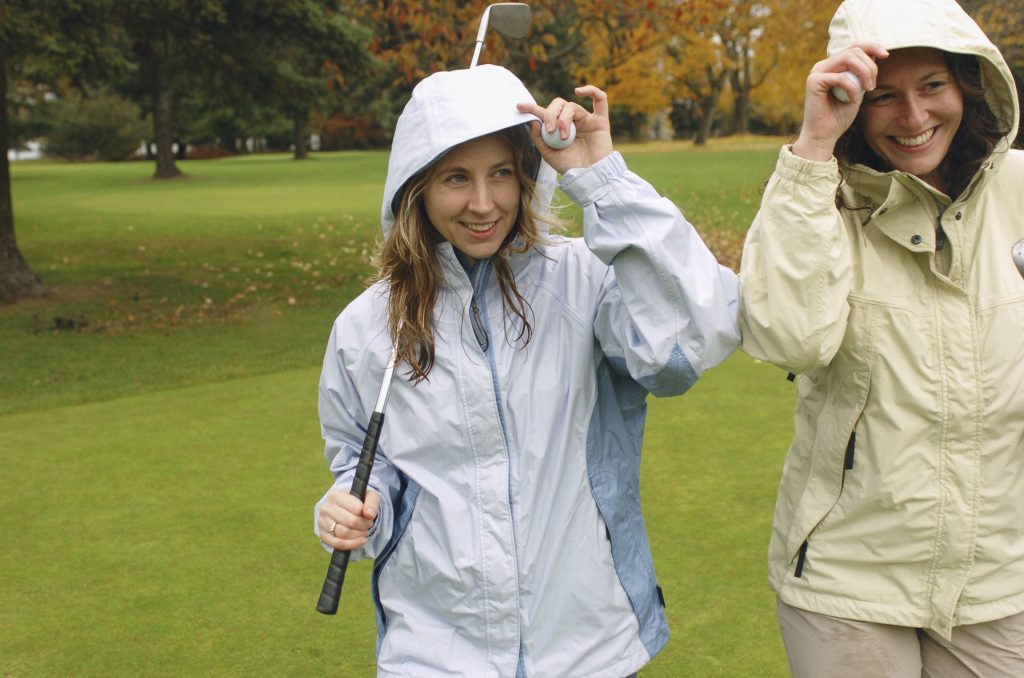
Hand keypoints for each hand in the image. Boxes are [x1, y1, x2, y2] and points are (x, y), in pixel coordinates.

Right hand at [318, 489, 379, 549]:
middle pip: (350, 522)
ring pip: (344, 533)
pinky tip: (361, 541)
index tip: (369, 516)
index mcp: (335, 495)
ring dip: (359, 535)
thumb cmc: (358, 502)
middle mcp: (326, 508)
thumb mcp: (368, 496)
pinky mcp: (323, 535)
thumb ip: (372, 502)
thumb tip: (369, 514)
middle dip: (364, 526)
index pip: (356, 509)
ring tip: (364, 531)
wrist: (345, 509)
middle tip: (368, 525)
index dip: (366, 515)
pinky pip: (338, 544)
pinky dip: (352, 544)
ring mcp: (322, 522)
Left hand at [516, 85, 613, 173]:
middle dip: (550, 115)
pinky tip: (579, 91)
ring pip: (571, 106)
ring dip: (564, 119)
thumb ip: (538, 138)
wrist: (590, 177)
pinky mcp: (600, 121)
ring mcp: (586, 120)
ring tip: (563, 137)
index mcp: (558, 128)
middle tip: (550, 130)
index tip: (519, 107)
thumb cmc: (571, 167)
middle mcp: (572, 121)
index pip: (545, 113)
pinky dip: (591, 90)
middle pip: (558, 104)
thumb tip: (532, 121)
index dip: (532, 108)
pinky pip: (600, 99)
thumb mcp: (549, 154)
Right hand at [792, 44, 888, 161]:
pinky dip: (852, 88)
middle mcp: (823, 66)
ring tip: (867, 89)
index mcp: (832, 66)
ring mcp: (817, 72)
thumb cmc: (839, 116)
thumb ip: (862, 73)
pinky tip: (852, 101)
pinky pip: (840, 77)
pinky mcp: (813, 81)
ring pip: (848, 58)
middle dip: (870, 66)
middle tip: (872, 86)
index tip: (886, 55)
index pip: (854, 46)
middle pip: (854, 50)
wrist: (824, 136)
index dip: (872, 46)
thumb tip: (876, 54)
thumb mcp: (858, 90)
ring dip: (863, 73)